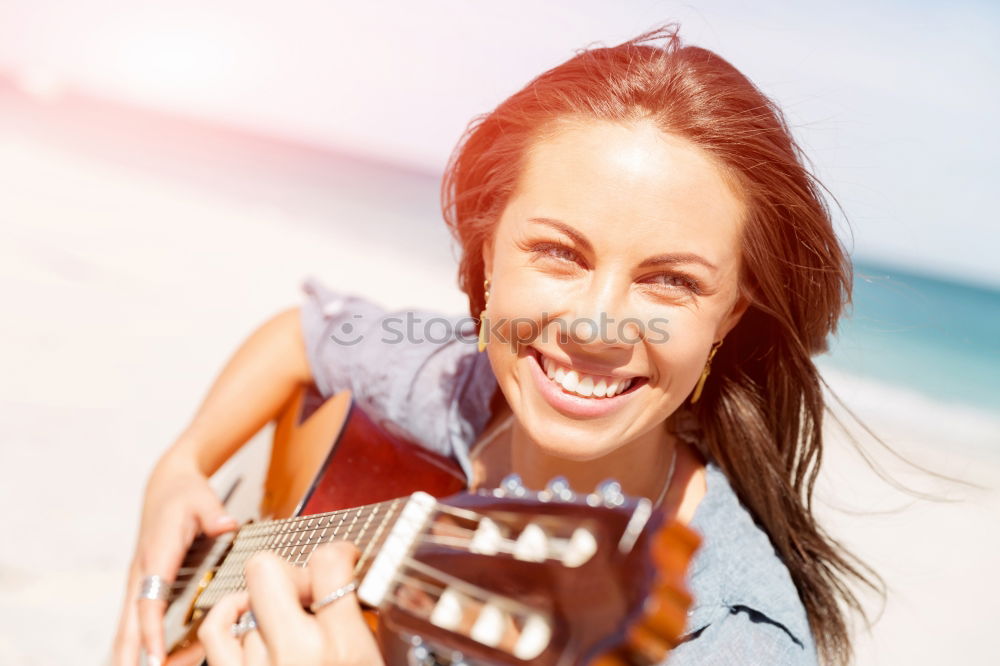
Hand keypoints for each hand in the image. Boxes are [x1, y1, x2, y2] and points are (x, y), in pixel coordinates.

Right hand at [111, 452, 237, 665]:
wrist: (166, 486)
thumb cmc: (184, 494)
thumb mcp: (202, 498)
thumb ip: (214, 514)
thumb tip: (226, 526)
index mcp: (157, 555)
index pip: (149, 599)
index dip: (151, 630)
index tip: (155, 656)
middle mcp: (143, 573)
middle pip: (130, 625)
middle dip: (133, 656)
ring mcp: (142, 583)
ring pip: (131, 628)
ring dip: (138, 654)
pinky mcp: (147, 587)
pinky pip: (143, 621)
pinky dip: (148, 643)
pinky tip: (170, 661)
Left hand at [198, 542, 383, 665]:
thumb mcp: (373, 660)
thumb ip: (362, 622)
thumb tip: (353, 582)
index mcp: (344, 646)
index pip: (328, 563)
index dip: (338, 552)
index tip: (342, 560)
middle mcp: (296, 653)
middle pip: (267, 569)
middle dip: (289, 572)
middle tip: (308, 592)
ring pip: (247, 605)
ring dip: (268, 612)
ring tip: (290, 631)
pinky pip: (215, 630)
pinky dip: (228, 615)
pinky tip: (246, 618)